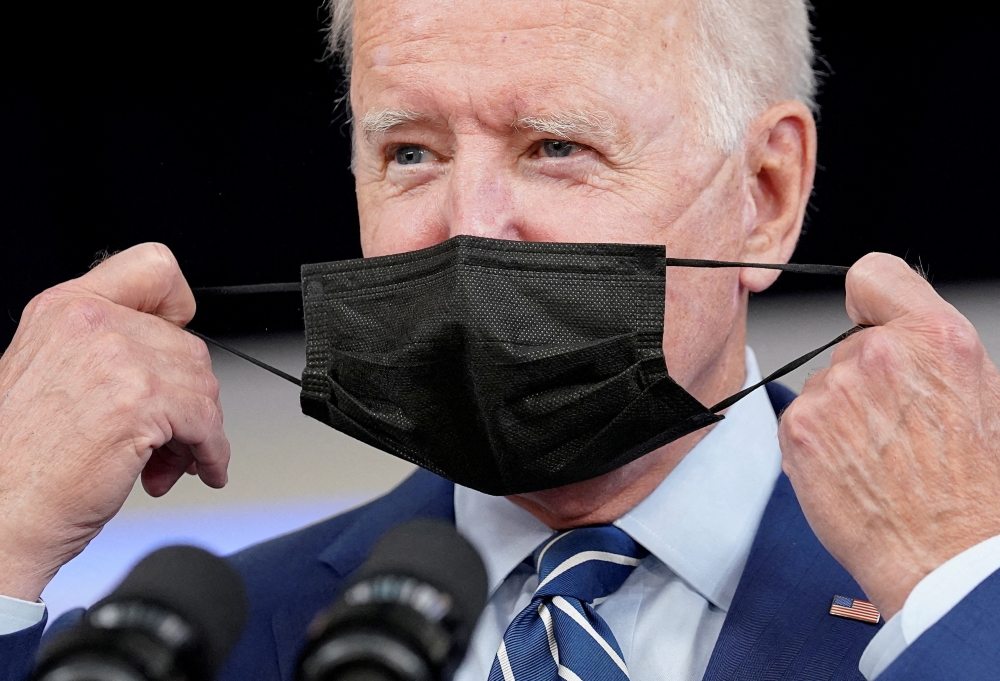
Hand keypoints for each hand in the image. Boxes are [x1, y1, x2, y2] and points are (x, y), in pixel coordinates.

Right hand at [0, 244, 229, 601]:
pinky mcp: (140, 403)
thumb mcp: (50, 374)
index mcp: (63, 309)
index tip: (179, 337)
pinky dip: (212, 452)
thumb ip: (102, 350)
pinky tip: (199, 470)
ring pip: (203, 386)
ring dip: (199, 431)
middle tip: (171, 435)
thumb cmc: (20, 461)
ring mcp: (117, 360)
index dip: (177, 306)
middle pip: (188, 345)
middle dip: (188, 396)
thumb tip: (166, 357)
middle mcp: (90, 324)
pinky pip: (207, 423)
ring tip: (173, 460)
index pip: (152, 267)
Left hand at [779, 253, 999, 618]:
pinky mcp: (800, 427)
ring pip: (826, 385)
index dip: (869, 299)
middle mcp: (879, 354)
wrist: (947, 559)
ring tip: (880, 458)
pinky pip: (802, 419)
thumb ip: (933, 352)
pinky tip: (852, 472)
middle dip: (866, 376)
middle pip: (849, 343)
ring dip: (841, 413)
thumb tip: (900, 333)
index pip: (874, 274)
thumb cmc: (976, 491)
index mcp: (936, 337)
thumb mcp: (984, 397)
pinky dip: (817, 442)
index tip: (868, 317)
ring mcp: (834, 390)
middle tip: (898, 427)